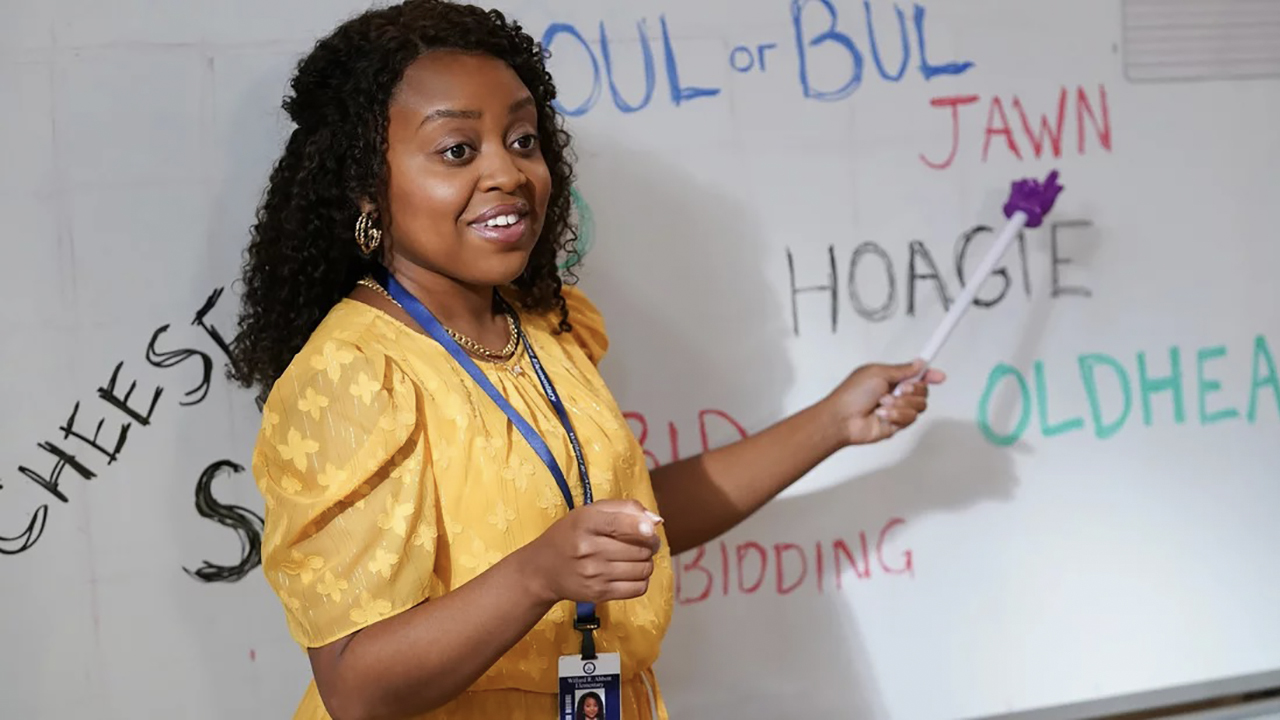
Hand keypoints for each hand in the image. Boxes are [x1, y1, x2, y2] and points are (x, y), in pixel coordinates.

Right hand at [517, 499, 661, 604]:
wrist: (543, 569)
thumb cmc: (570, 535)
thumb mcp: (590, 512)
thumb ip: (625, 508)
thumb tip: (657, 521)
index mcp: (585, 522)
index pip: (618, 524)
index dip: (641, 527)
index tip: (651, 529)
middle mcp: (588, 549)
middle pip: (639, 549)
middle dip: (650, 544)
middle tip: (646, 541)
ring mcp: (594, 574)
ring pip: (643, 569)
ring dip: (647, 562)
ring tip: (637, 556)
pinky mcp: (599, 593)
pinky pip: (638, 588)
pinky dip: (643, 579)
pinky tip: (632, 572)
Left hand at [822, 359, 945, 445]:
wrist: (842, 419)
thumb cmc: (852, 394)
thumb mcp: (878, 373)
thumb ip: (902, 369)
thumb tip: (919, 363)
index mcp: (891, 378)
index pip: (917, 375)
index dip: (930, 375)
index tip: (939, 376)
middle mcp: (896, 394)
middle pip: (923, 391)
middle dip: (913, 389)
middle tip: (898, 389)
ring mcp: (897, 410)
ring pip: (919, 405)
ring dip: (901, 403)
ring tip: (883, 404)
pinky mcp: (897, 425)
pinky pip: (910, 418)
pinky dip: (896, 415)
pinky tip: (882, 415)